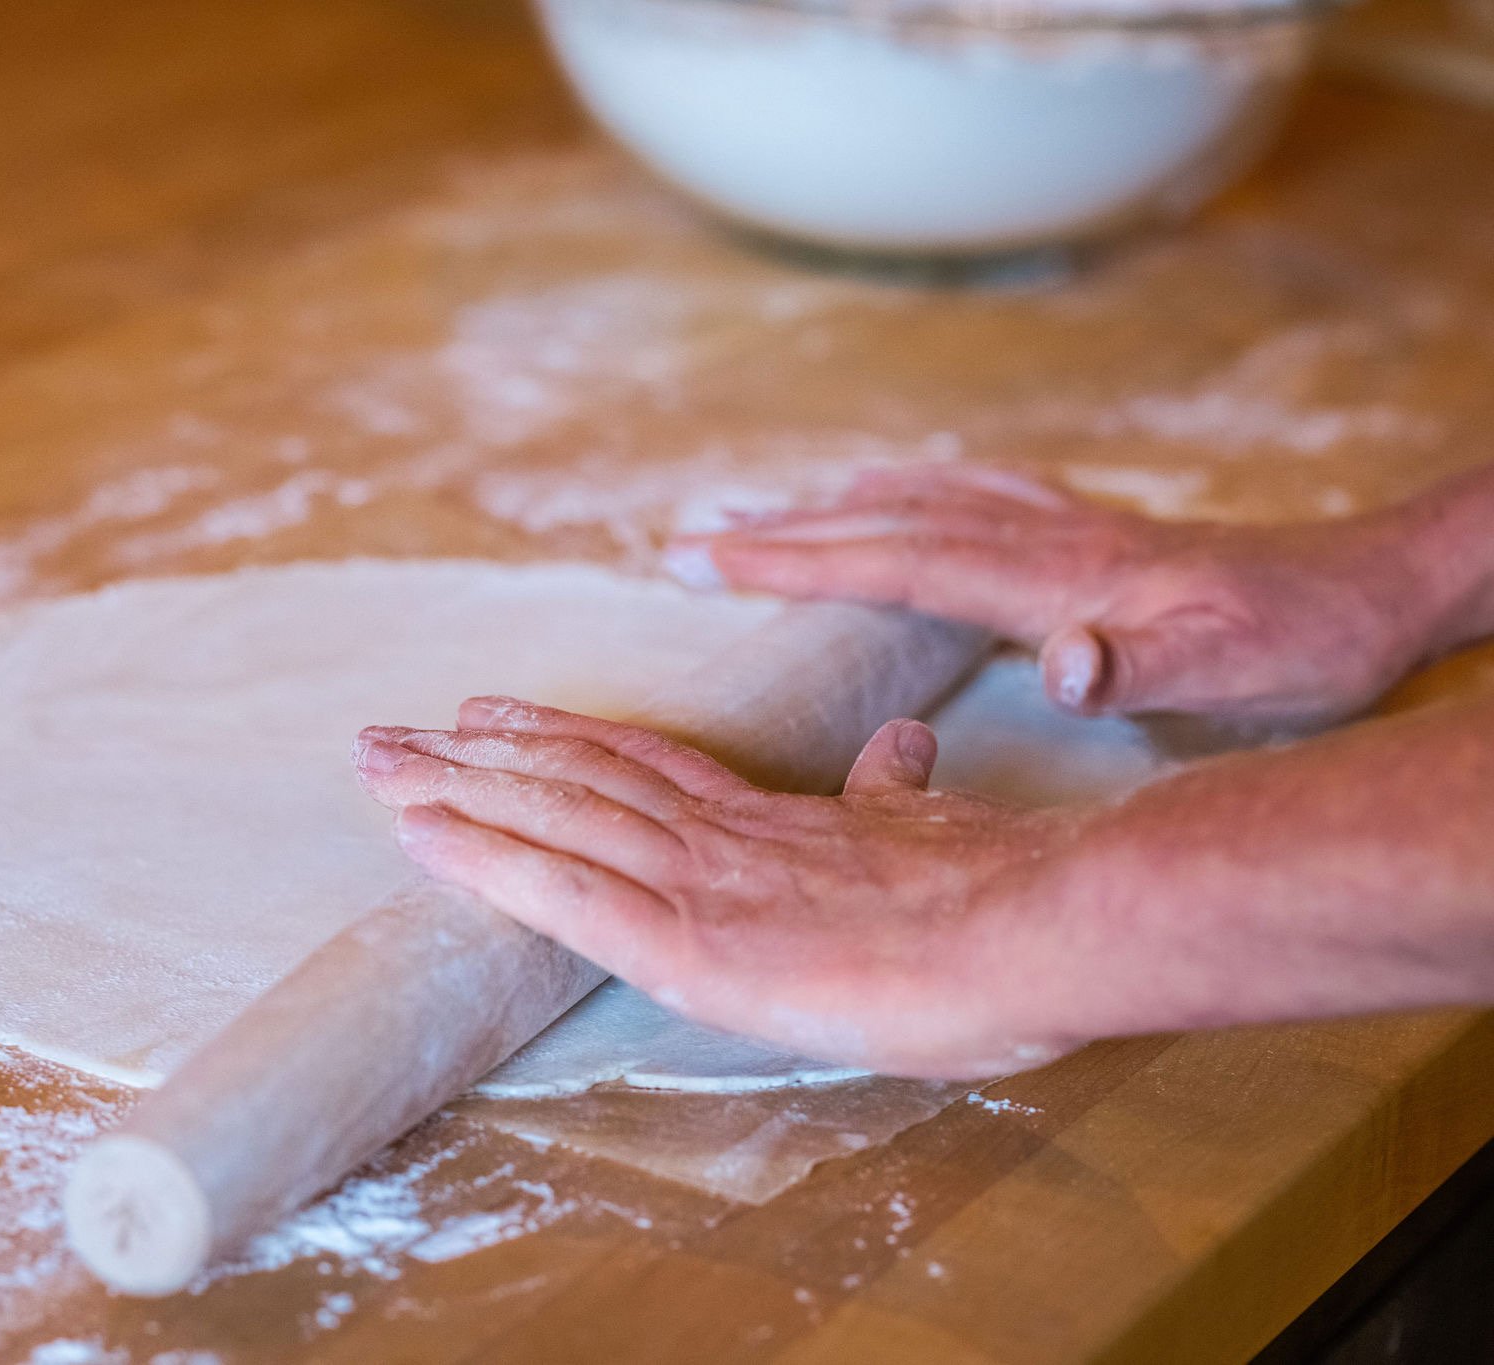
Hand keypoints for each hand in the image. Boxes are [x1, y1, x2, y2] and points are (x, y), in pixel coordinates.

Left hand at [353, 697, 1080, 1078]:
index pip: (643, 764)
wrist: (1041, 928)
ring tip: (375, 765)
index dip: (559, 738)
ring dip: (454, 793)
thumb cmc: (1008, 903)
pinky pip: (565, 891)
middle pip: (573, 777)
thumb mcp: (942, 831)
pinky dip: (485, 859)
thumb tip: (902, 744)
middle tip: (385, 735)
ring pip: (552, 817)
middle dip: (472, 758)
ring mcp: (700, 883)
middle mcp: (719, 837)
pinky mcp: (690, 943)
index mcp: (776, 821)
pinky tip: (422, 837)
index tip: (490, 715)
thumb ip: (899, 793)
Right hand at [664, 464, 1452, 728]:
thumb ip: (1142, 668)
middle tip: (684, 536)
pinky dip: (913, 492)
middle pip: (885, 522)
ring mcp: (1066, 528)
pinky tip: (898, 492)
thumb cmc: (1297, 643)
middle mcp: (1044, 539)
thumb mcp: (1229, 674)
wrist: (1375, 589)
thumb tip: (1058, 665)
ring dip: (833, 507)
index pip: (894, 561)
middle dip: (779, 531)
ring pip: (922, 502)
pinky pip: (974, 497)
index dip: (793, 560)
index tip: (701, 556)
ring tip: (759, 509)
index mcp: (1051, 578)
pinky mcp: (1092, 533)